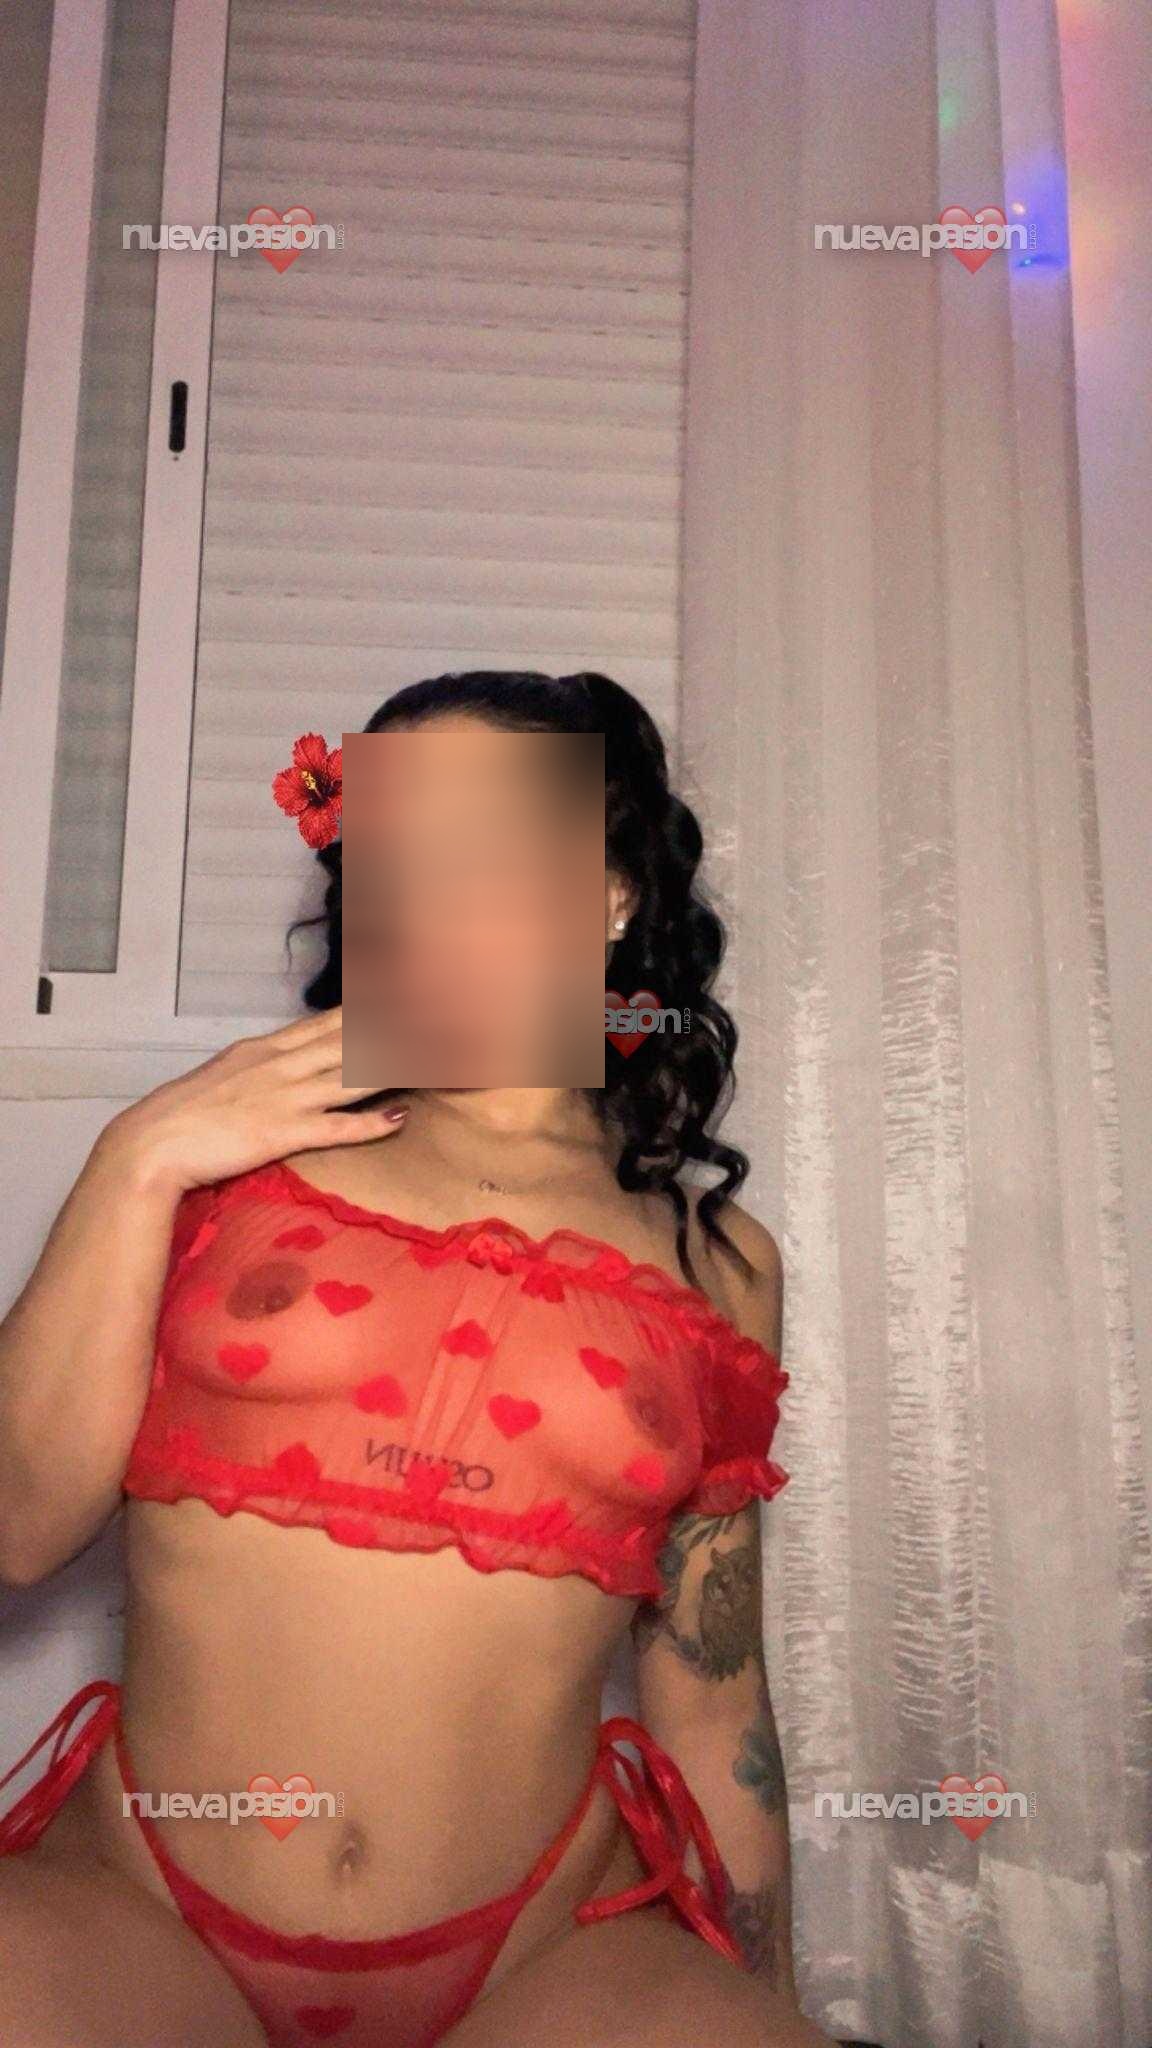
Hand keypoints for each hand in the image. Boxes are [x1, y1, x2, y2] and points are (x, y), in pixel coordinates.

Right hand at [97, 1007, 407, 1194]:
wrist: (151, 1143)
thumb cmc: (186, 1113)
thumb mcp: (228, 1073)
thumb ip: (264, 1064)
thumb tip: (294, 1059)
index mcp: (268, 1049)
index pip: (330, 1022)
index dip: (371, 1008)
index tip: (408, 993)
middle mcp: (281, 1065)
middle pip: (350, 1041)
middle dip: (396, 1029)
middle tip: (439, 1015)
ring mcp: (283, 1098)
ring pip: (350, 1076)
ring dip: (395, 1067)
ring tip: (433, 1056)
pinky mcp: (281, 1133)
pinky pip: (334, 1127)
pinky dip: (368, 1123)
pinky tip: (399, 1117)